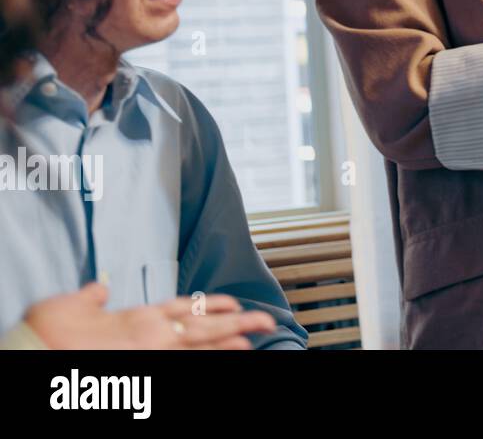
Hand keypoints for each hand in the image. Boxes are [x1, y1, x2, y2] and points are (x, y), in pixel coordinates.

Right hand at [23, 282, 276, 349]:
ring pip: (202, 348)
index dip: (212, 306)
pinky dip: (208, 362)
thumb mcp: (72, 304)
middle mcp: (151, 334)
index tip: (234, 304)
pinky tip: (229, 358)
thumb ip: (93, 297)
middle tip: (266, 320)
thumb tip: (100, 289)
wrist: (35, 351)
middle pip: (205, 326)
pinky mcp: (144, 374)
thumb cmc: (49, 332)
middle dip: (238, 322)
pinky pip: (186, 366)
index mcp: (136, 316)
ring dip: (231, 344)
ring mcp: (151, 354)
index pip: (184, 308)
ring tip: (257, 341)